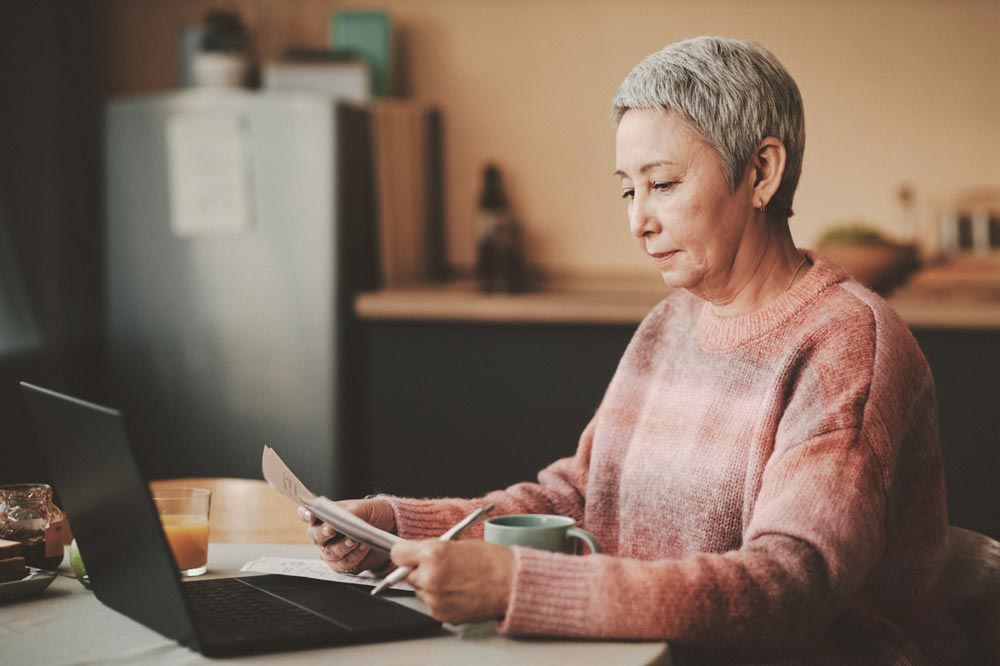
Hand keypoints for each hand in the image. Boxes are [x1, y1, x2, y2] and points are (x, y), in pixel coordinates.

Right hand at [298, 498, 395, 573]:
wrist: (391, 528)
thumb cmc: (373, 514)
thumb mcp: (364, 508)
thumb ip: (349, 512)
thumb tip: (342, 517)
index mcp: (326, 516)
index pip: (307, 514)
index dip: (305, 514)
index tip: (311, 514)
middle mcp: (325, 535)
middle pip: (314, 536)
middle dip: (322, 533)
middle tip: (332, 530)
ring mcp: (332, 550)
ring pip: (329, 552)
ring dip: (342, 546)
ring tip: (355, 540)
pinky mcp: (343, 564)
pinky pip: (343, 564)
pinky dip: (354, 556)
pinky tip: (363, 548)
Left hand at [390, 540, 513, 623]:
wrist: (510, 584)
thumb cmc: (490, 561)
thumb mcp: (456, 543)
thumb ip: (431, 549)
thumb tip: (413, 553)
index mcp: (432, 553)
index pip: (397, 553)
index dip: (404, 553)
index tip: (407, 554)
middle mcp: (429, 577)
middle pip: (406, 574)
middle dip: (418, 570)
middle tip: (439, 567)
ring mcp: (434, 598)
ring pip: (419, 590)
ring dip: (429, 585)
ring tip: (454, 580)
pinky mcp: (440, 614)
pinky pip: (431, 604)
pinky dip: (440, 599)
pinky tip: (458, 592)